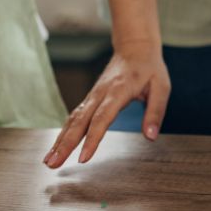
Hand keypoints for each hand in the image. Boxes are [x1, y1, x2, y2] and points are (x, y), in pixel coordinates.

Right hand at [43, 39, 170, 167]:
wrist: (135, 47)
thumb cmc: (149, 67)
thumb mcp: (161, 87)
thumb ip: (155, 112)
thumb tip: (150, 136)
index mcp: (119, 90)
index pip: (102, 118)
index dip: (92, 139)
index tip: (83, 158)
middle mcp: (101, 93)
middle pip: (80, 121)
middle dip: (65, 144)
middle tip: (53, 164)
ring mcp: (93, 95)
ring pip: (73, 119)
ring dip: (59, 140)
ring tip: (48, 161)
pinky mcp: (90, 98)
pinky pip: (75, 116)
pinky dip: (64, 131)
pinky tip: (57, 146)